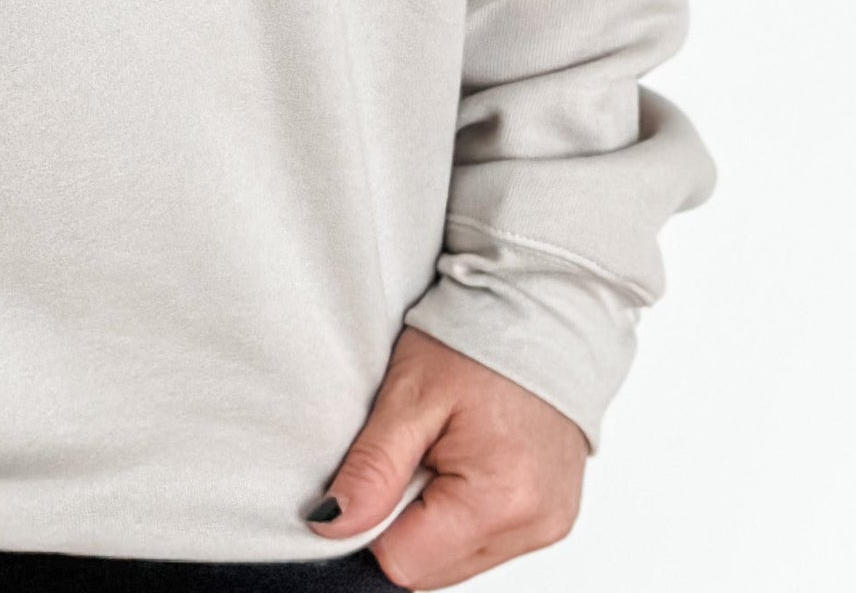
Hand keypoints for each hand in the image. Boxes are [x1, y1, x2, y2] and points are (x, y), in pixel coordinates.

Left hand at [309, 328, 586, 587]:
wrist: (541, 314)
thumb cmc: (475, 342)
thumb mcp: (408, 395)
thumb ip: (371, 468)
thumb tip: (331, 524)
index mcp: (499, 500)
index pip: (403, 562)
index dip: (369, 523)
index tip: (368, 474)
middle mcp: (533, 526)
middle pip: (430, 570)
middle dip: (401, 521)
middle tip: (407, 451)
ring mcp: (547, 526)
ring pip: (456, 559)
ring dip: (431, 518)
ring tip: (437, 449)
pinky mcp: (551, 518)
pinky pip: (485, 540)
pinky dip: (460, 510)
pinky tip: (461, 459)